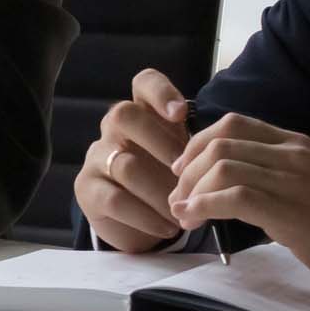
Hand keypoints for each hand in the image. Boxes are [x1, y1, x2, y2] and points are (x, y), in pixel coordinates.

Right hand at [73, 70, 194, 250]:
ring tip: (183, 211)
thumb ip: (196, 145)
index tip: (181, 114)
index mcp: (142, 112)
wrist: (137, 220)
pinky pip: (115, 200)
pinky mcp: (87, 189)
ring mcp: (97, 158)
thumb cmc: (166, 179)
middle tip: (184, 172)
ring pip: (125, 165)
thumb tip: (222, 147)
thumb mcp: (183, 157)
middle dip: (160, 143)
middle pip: (123, 115)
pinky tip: (167, 227)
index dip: (161, 93)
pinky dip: (147, 216)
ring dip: (160, 192)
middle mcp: (113, 129)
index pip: (144, 83)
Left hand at [166, 115, 309, 292]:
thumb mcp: (306, 183)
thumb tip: (225, 179)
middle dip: (187, 171)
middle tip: (178, 197)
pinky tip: (195, 219)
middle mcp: (291, 155)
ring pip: (222, 167)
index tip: (183, 170)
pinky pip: (234, 197)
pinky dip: (205, 206)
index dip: (197, 144)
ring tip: (184, 213)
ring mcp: (292, 181)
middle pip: (219, 144)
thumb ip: (272, 172)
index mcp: (294, 144)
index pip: (233, 124)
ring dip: (191, 191)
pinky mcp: (289, 212)